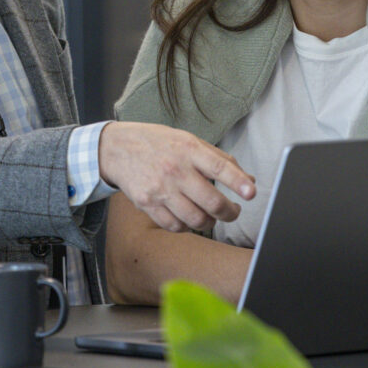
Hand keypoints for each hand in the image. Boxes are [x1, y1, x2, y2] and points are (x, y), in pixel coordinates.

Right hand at [97, 121, 254, 232]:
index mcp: (188, 149)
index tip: (251, 193)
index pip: (220, 167)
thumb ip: (219, 159)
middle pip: (211, 201)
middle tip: (234, 211)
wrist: (116, 148)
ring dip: (210, 223)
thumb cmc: (157, 143)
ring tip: (212, 217)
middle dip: (230, 212)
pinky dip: (187, 227)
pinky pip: (175, 226)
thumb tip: (248, 179)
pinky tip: (189, 218)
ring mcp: (160, 189)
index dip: (238, 182)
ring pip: (196, 219)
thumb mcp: (188, 140)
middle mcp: (175, 170)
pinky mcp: (147, 204)